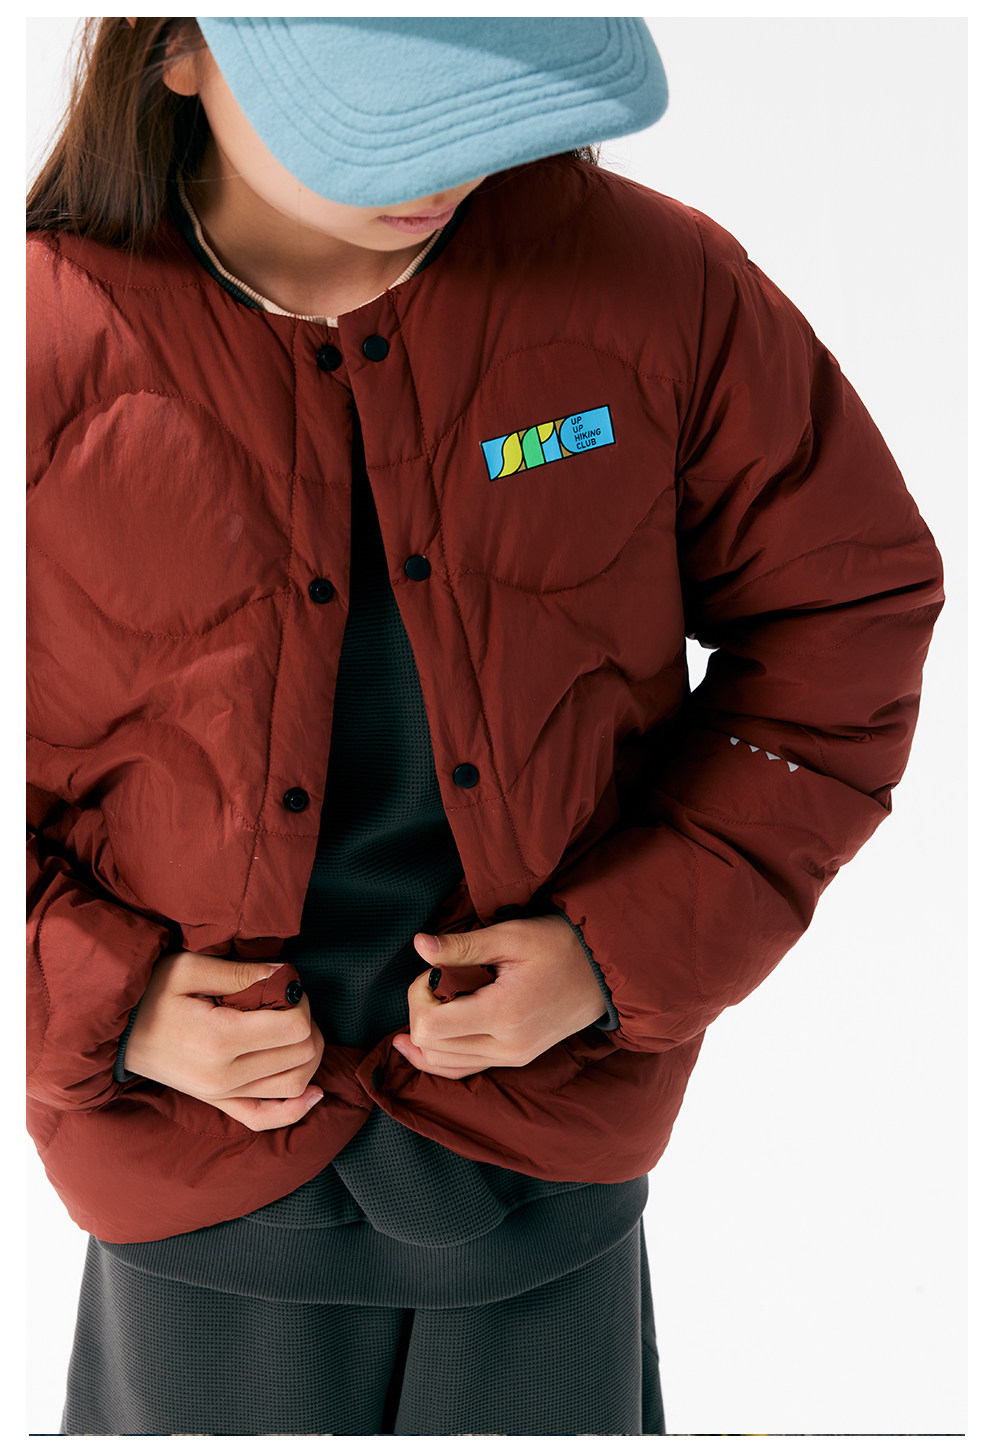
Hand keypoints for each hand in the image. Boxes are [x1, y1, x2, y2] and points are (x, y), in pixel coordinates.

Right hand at [125, 951, 325, 1129]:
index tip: (286, 986)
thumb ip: (242, 973)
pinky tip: (315, 1093)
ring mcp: (221, 1094)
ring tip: (297, 1029)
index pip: (295, 1028)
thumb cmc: (149, 993)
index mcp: (220, 1039)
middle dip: (308, 1023)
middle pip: (301, 1055)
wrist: (113, 1031)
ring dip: (309, 1055)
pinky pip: (265, 1117)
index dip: (302, 1002)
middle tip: (289, 1001)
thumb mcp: (188, 968)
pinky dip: (295, 1109)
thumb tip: (287, 977)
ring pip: (294, 1084)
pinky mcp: (217, 1102)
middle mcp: (225, 1075)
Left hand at [392, 915, 605, 1079]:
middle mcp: (507, 1046)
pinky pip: (464, 1069)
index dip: (418, 996)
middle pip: (432, 1048)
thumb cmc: (559, 945)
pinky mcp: (516, 1058)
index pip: (430, 1027)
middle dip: (420, 1012)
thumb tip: (419, 945)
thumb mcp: (511, 936)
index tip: (434, 971)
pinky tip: (424, 1041)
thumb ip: (462, 945)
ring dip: (427, 1035)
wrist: (603, 971)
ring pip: (443, 1064)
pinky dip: (440, 1056)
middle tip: (437, 980)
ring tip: (433, 1001)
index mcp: (504, 1015)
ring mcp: (513, 1058)